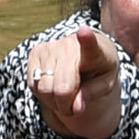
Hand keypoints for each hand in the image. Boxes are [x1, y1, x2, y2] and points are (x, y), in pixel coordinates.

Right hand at [27, 23, 123, 137]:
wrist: (85, 52)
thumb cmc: (98, 71)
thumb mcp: (105, 85)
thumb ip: (92, 94)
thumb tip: (76, 107)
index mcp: (95, 50)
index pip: (90, 45)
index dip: (87, 39)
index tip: (84, 31)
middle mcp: (70, 45)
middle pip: (62, 89)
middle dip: (67, 105)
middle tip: (75, 107)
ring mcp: (50, 47)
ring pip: (45, 90)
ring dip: (55, 102)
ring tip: (66, 95)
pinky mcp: (36, 52)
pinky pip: (33, 86)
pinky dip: (44, 95)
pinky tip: (54, 86)